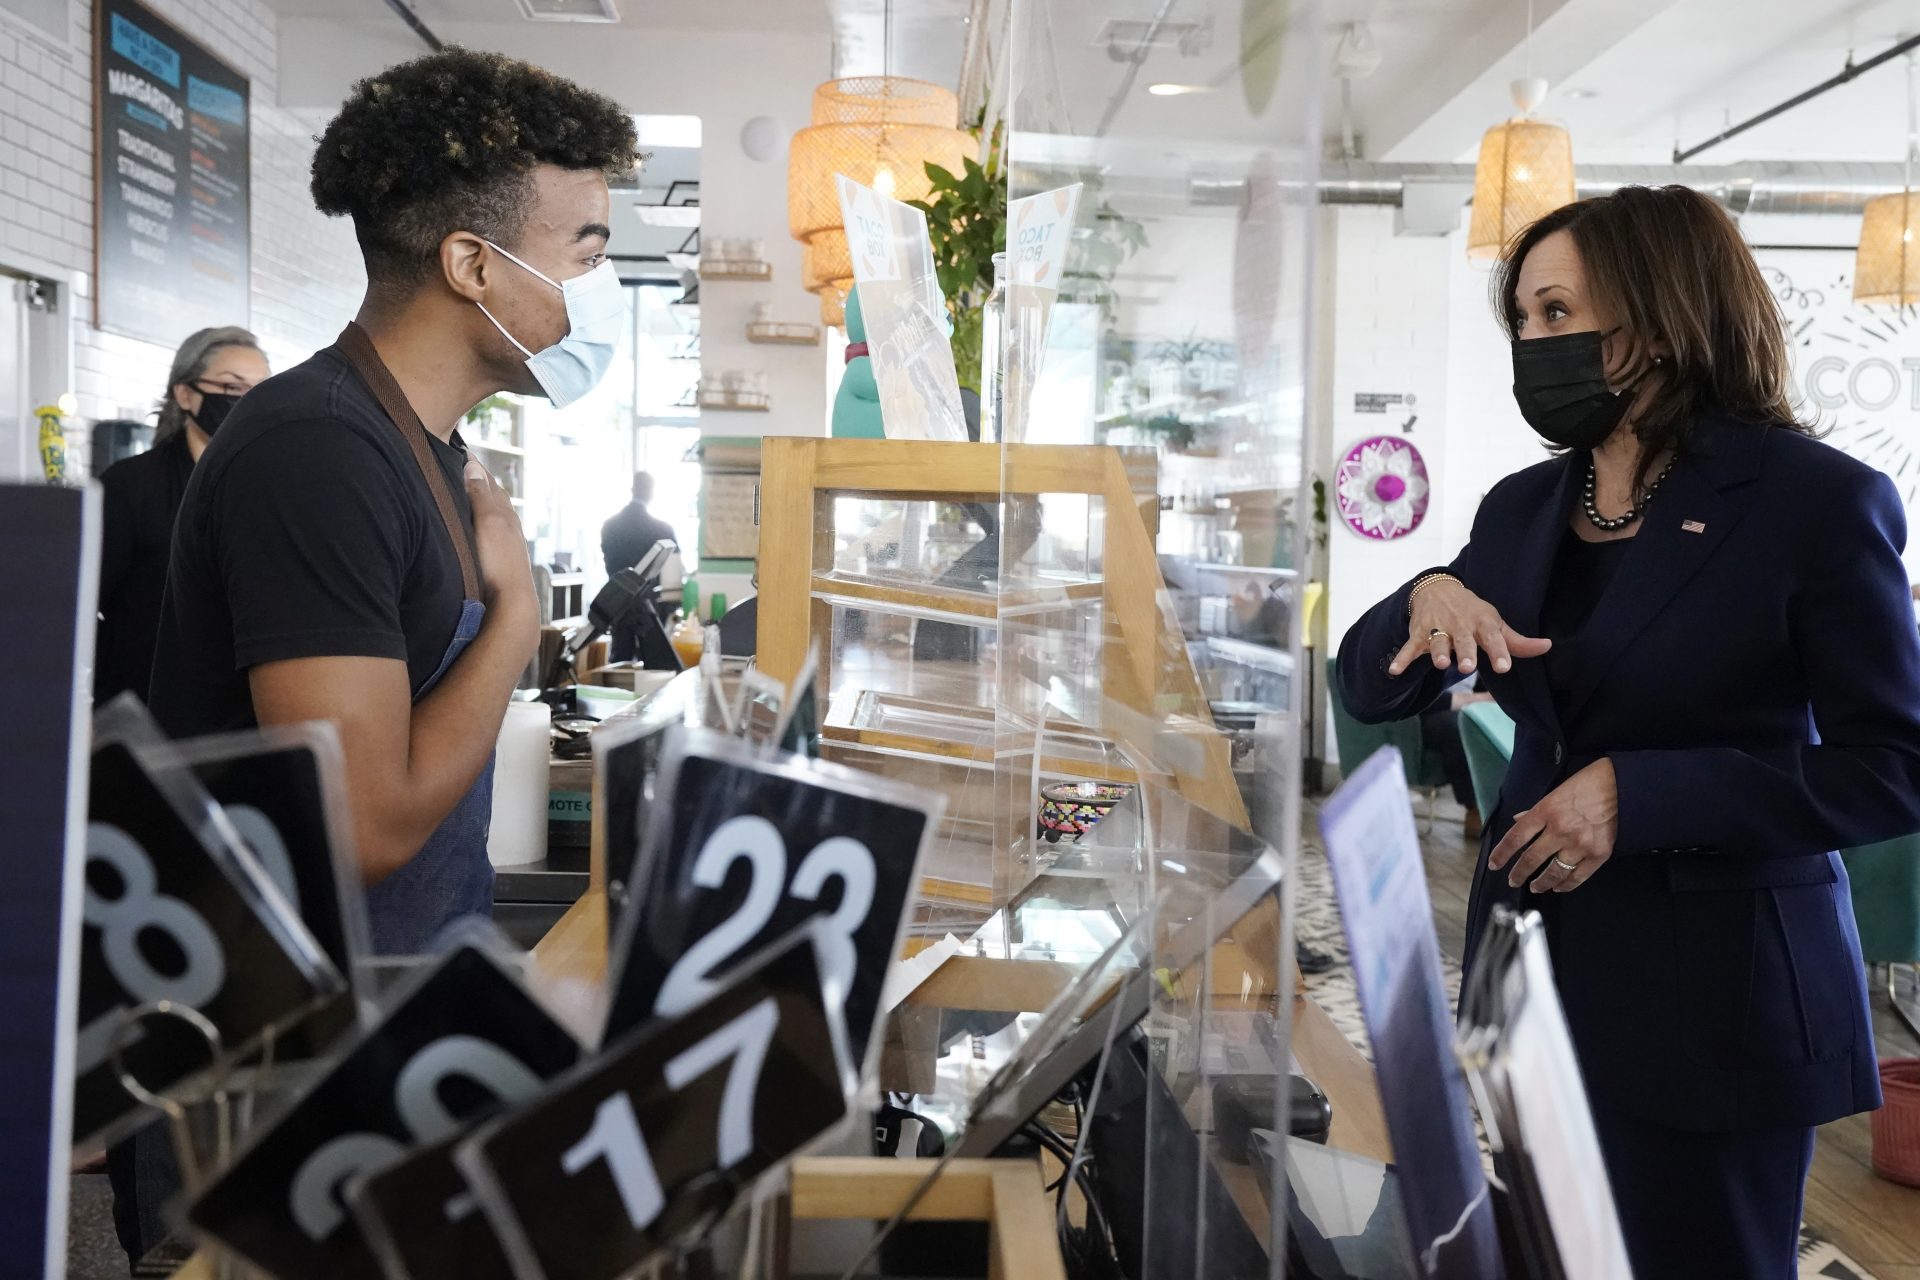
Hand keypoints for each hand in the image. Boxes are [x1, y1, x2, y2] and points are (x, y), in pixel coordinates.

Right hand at [466, 458, 535, 621]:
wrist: (512, 603)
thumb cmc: (499, 562)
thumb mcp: (488, 523)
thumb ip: (481, 496)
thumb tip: (472, 467)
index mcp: (504, 514)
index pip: (489, 483)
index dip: (475, 469)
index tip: (460, 453)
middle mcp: (508, 527)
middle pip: (493, 498)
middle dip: (478, 484)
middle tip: (459, 469)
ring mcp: (506, 545)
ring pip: (493, 517)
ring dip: (479, 505)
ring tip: (463, 496)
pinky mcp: (500, 562)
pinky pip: (490, 535)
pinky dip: (480, 525)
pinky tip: (474, 532)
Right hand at [1391, 577, 1551, 678]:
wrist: (1437, 589)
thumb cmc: (1472, 612)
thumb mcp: (1495, 623)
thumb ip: (1517, 641)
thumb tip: (1547, 647)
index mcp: (1481, 623)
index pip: (1493, 637)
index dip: (1499, 652)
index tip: (1503, 667)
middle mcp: (1459, 625)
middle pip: (1463, 641)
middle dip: (1464, 652)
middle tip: (1467, 666)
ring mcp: (1437, 629)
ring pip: (1437, 642)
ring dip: (1437, 652)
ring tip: (1439, 664)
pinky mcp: (1418, 634)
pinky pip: (1409, 648)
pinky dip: (1401, 659)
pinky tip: (1394, 670)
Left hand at [1489, 759, 1617, 892]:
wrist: (1620, 786)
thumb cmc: (1585, 785)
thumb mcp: (1554, 793)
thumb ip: (1535, 811)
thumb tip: (1518, 821)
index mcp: (1545, 812)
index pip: (1516, 837)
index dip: (1502, 854)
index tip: (1494, 865)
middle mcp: (1560, 830)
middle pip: (1531, 859)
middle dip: (1519, 873)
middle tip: (1513, 881)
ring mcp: (1579, 844)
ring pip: (1554, 872)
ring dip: (1541, 883)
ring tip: (1534, 887)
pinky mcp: (1598, 854)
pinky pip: (1578, 876)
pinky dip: (1566, 885)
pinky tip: (1558, 887)